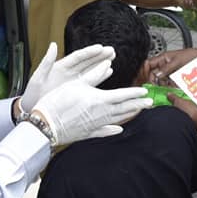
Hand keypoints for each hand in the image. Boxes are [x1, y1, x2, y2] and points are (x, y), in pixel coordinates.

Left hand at [20, 43, 114, 112]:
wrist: (35, 114)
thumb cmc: (33, 96)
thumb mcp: (38, 79)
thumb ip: (46, 62)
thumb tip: (53, 44)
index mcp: (59, 67)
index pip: (77, 57)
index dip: (89, 52)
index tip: (100, 47)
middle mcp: (69, 73)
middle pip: (87, 61)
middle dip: (99, 56)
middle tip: (111, 51)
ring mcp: (74, 82)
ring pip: (90, 70)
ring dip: (101, 64)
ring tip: (112, 58)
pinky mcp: (77, 91)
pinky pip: (91, 82)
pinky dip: (100, 76)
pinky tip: (108, 72)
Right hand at [33, 81, 152, 145]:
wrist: (46, 124)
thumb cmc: (58, 101)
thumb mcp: (76, 83)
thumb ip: (94, 75)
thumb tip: (106, 65)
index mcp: (100, 99)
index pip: (123, 95)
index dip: (135, 93)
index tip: (144, 91)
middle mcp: (101, 113)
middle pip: (124, 108)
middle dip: (138, 105)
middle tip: (149, 103)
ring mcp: (96, 125)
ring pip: (117, 119)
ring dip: (129, 115)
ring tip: (138, 111)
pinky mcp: (89, 133)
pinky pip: (105, 131)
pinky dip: (113, 129)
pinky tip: (119, 129)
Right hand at [147, 47, 196, 85]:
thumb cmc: (192, 55)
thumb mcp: (177, 61)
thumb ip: (166, 68)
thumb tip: (156, 75)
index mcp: (163, 58)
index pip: (148, 64)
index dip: (145, 71)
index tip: (146, 80)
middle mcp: (165, 65)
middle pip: (153, 74)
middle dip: (153, 81)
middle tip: (154, 87)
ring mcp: (169, 72)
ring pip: (160, 80)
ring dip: (161, 85)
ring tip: (163, 89)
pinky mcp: (175, 78)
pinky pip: (168, 83)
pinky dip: (168, 87)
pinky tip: (170, 89)